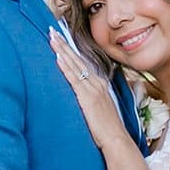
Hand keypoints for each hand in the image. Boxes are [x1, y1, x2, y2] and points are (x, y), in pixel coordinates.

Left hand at [49, 30, 128, 150]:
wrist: (116, 139)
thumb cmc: (107, 128)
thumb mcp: (99, 108)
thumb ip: (90, 99)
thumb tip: (81, 96)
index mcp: (99, 84)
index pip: (83, 62)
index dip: (71, 49)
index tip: (61, 38)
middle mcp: (97, 83)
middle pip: (78, 59)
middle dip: (64, 44)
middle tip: (52, 30)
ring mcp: (93, 89)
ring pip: (75, 65)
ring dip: (62, 50)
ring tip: (52, 38)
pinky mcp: (87, 98)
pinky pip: (74, 79)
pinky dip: (66, 67)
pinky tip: (58, 57)